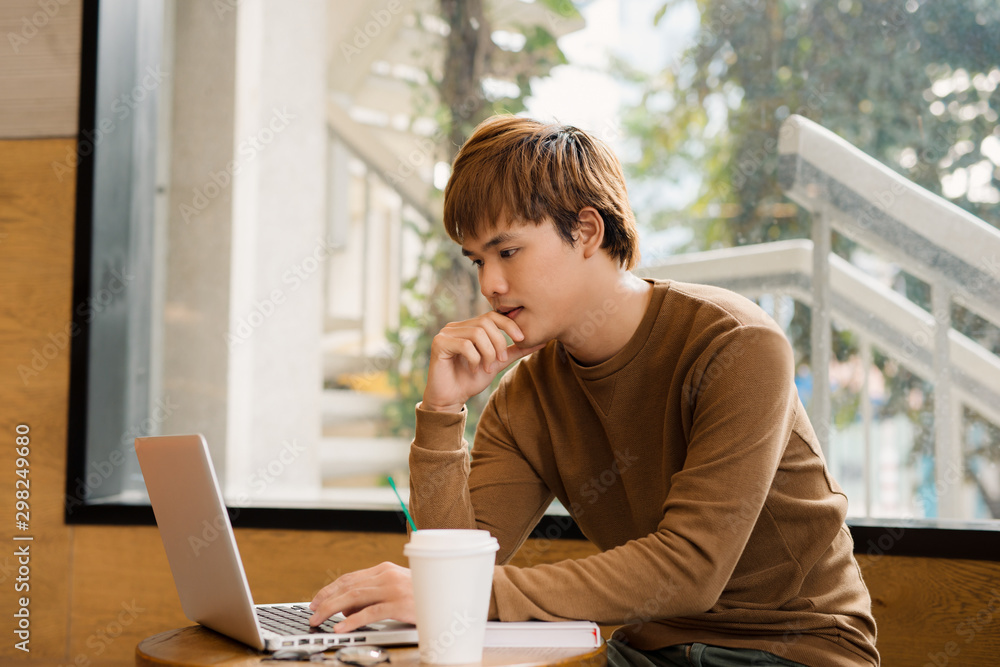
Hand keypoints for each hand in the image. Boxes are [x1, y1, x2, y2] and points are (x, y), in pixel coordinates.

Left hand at [309, 562, 414, 631]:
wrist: (450, 597)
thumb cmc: (422, 596)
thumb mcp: (396, 590)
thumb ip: (372, 596)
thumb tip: (346, 609)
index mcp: (385, 569)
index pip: (350, 578)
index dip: (329, 589)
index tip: (316, 600)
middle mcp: (387, 576)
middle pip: (348, 586)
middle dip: (325, 600)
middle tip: (312, 613)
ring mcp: (393, 589)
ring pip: (354, 597)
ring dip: (332, 609)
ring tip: (319, 620)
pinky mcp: (400, 604)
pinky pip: (370, 613)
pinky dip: (352, 620)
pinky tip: (340, 627)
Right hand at [422, 311, 544, 412]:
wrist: (450, 399)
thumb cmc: (471, 380)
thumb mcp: (497, 363)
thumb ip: (514, 351)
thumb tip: (540, 341)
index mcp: (469, 327)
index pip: (492, 315)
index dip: (509, 324)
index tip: (521, 338)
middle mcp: (456, 326)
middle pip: (486, 322)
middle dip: (499, 342)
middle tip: (500, 360)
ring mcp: (446, 333)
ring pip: (477, 333)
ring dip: (488, 352)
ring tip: (487, 368)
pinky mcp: (439, 343)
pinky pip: (464, 344)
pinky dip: (475, 358)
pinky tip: (474, 369)